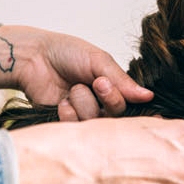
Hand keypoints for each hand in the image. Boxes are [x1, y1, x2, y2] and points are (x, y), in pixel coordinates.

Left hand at [0, 25, 151, 118]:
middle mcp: (101, 105)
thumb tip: (148, 96)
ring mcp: (83, 117)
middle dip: (107, 99)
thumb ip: (122, 81)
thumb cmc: (67, 54)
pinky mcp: (66, 127)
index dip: (123, 98)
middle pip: (116, 116)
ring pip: (96, 123)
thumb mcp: (99, 61)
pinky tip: (62, 102)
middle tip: (96, 83)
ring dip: (85, 103)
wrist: (35, 59)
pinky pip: (77, 129)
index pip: (131, 103)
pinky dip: (70, 114)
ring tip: (73, 89)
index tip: (106, 83)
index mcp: (113, 87)